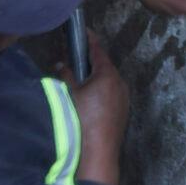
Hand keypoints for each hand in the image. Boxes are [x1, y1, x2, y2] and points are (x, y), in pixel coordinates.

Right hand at [64, 30, 126, 184]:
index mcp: (108, 75)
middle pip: (104, 66)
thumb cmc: (82, 120)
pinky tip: (88, 97)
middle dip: (90, 60)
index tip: (82, 31)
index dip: (89, 39)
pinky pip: (111, 94)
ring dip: (95, 77)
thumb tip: (62, 65)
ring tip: (79, 77)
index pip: (97, 50)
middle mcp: (120, 84)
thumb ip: (66, 76)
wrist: (97, 153)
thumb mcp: (69, 94)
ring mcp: (123, 99)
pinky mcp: (122, 112)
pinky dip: (100, 90)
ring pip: (108, 81)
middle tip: (75, 56)